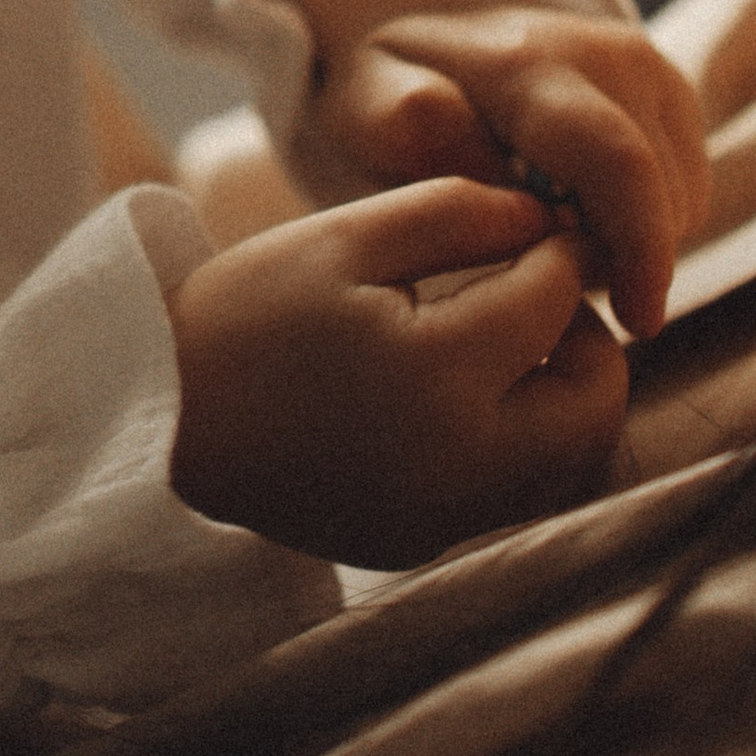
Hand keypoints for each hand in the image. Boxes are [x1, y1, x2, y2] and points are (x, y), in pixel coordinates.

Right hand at [167, 176, 625, 565]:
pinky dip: (520, 441)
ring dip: (565, 395)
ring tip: (508, 340)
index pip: (552, 301)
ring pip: (571, 460)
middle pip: (597, 403)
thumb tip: (547, 217)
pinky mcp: (425, 543)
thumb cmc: (245, 316)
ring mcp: (446, 518)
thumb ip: (457, 212)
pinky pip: (516, 493)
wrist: (158, 423)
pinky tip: (466, 392)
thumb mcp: (343, 238)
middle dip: (589, 336)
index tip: (541, 222)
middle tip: (538, 292)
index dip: (558, 249)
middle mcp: (460, 467)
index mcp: (437, 377)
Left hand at [290, 0, 708, 337]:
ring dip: (634, 240)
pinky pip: (688, 186)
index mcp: (529, 63)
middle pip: (662, 191)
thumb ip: (395, 119)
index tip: (637, 323)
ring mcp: (647, 66)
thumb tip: (438, 117)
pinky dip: (646, 220)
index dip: (640, 249)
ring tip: (552, 237)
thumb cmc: (396, 95)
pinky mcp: (672, 89)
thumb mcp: (366, 105)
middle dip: (629, 257)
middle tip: (556, 282)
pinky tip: (580, 215)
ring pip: (682, 196)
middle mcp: (606, 53)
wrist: (437, 33)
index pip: (616, 161)